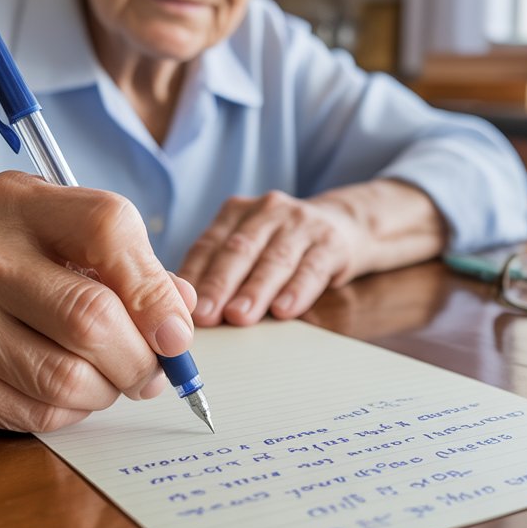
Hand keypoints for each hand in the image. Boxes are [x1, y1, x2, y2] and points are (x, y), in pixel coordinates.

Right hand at [0, 171, 195, 431]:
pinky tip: (69, 392)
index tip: (176, 333)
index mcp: (18, 200)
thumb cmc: (32, 266)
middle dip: (139, 358)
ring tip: (109, 379)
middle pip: (89, 316)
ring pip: (67, 377)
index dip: (155, 290)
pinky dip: (72, 412)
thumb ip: (139, 272)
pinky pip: (38, 412)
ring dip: (108, 390)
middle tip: (153, 372)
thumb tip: (177, 322)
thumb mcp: (81, 244)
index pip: (107, 229)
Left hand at [177, 190, 362, 326]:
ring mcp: (301, 223)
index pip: (209, 244)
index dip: (194, 276)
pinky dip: (296, 291)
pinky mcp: (331, 242)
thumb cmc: (282, 248)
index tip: (182, 307)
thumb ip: (220, 272)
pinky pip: (312, 268)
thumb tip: (187, 315)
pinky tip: (284, 310)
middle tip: (206, 315)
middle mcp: (267, 211)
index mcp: (237, 213)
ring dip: (255, 290)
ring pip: (274, 259)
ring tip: (239, 316)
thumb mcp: (249, 249)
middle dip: (220, 284)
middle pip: (239, 250)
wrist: (343, 225)